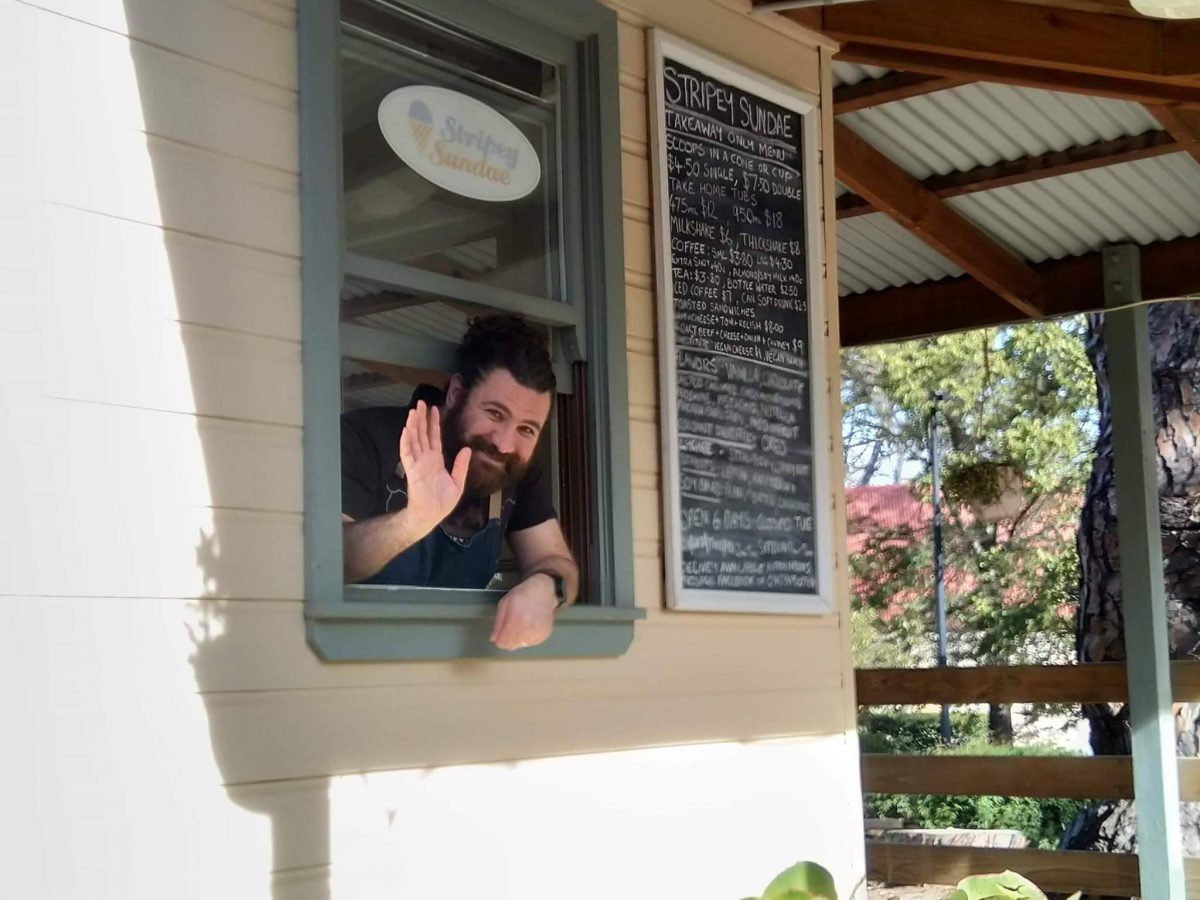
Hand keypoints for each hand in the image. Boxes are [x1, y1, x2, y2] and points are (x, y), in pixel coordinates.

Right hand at [398, 400, 470, 531]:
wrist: (432, 516)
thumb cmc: (443, 501)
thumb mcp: (458, 482)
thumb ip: (461, 465)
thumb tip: (467, 449)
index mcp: (436, 460)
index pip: (434, 437)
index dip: (433, 423)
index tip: (434, 408)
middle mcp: (426, 458)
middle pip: (422, 434)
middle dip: (421, 419)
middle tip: (420, 402)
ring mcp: (418, 463)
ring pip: (414, 440)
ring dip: (413, 426)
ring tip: (413, 411)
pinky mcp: (412, 471)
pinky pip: (407, 454)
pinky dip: (406, 442)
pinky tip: (406, 430)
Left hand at [491, 574, 556, 650]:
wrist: (542, 591)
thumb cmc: (521, 595)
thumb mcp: (504, 604)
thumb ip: (498, 624)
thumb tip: (493, 639)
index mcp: (516, 620)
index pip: (503, 643)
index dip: (499, 639)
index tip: (500, 634)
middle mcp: (528, 629)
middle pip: (512, 646)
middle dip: (509, 639)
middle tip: (512, 626)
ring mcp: (538, 633)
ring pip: (522, 645)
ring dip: (519, 638)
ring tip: (522, 624)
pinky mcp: (544, 634)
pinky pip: (531, 642)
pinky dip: (529, 637)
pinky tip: (530, 625)